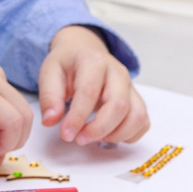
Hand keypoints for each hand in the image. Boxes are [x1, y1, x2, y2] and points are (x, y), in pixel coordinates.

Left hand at [37, 27, 148, 145]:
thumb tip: (51, 121)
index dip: (78, 117)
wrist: (84, 52)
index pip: (89, 92)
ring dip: (116, 134)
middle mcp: (118, 72)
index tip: (66, 134)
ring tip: (94, 138)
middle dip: (99, 129)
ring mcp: (130, 86)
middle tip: (79, 139)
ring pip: (136, 115)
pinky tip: (109, 135)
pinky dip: (129, 135)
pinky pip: (143, 122)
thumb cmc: (67, 64)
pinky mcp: (136, 99)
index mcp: (94, 61)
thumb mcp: (50, 72)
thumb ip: (49, 96)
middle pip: (119, 105)